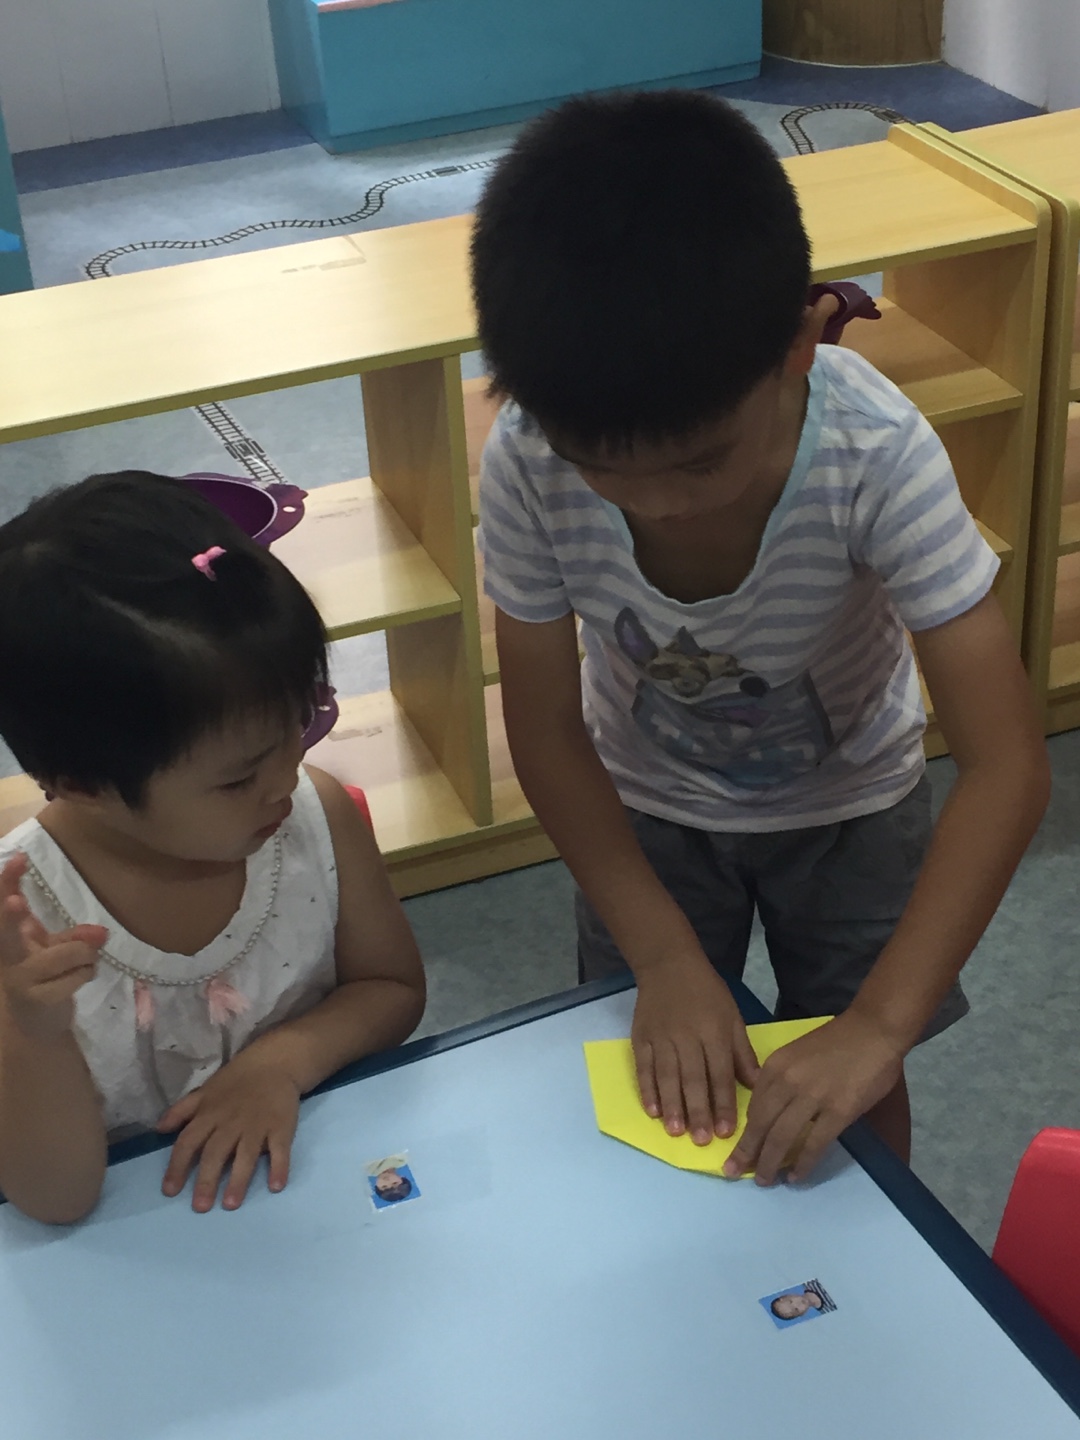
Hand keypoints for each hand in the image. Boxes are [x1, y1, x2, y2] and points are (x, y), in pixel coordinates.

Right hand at [0, 854, 105, 1041]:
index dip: (8, 880)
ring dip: (85, 954)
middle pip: (4, 933)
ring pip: (63, 954)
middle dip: (10, 916)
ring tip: (87, 959)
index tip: (19, 858)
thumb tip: (100, 933)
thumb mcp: (52, 946)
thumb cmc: (44, 975)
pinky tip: (82, 977)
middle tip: (15, 901)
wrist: (37, 1024)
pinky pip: (76, 977)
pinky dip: (87, 973)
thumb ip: (74, 934)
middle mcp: (7, 957)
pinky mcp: (36, 1001)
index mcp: (8, 937)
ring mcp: (19, 980)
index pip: (3, 901)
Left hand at [158, 1049, 299, 1211]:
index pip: (188, 1142)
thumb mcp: (204, 1091)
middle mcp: (230, 1123)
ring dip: (239, 1180)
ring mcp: (257, 1126)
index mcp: (209, 1115)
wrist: (274, 1062)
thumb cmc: (236, 1081)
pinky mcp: (281, 1127)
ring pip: (246, 1155)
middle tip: (200, 1207)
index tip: (170, 1191)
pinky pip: (280, 1150)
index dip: (177, 1166)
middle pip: (216, 1153)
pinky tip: (275, 1186)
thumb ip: (181, 1110)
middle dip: (207, 1180)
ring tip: (231, 1204)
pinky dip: (279, 1167)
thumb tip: (159, 1130)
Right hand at [632, 949, 758, 1144]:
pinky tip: (652, 1111)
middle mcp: (687, 1037)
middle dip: (698, 1111)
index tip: (727, 1132)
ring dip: (672, 1105)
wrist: (668, 964)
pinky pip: (643, 1067)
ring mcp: (661, 1037)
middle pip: (693, 1079)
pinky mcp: (640, 1037)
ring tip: (675, 1132)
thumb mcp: (732, 1015)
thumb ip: (742, 1052)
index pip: (720, 1073)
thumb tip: (756, 1086)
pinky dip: (647, 1089)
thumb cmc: (706, 992)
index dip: (724, 1103)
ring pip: (667, 1076)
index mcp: (714, 1032)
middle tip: (701, 1140)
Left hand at [723, 1009, 904, 1184]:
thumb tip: (770, 1112)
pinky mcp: (838, 1111)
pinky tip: (795, 1176)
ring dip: (770, 1162)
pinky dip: (803, 1164)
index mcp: (776, 1066)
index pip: (753, 1106)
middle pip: (760, 1124)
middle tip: (733, 1172)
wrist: (872, 1031)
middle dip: (746, 1152)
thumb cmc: (836, 1041)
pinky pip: (815, 1144)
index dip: (744, 1131)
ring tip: (763, 1181)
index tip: (736, 1149)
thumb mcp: (796, 1053)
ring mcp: (813, 1097)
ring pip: (782, 1137)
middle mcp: (788, 1082)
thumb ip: (781, 1080)